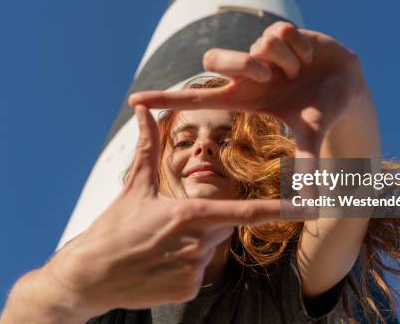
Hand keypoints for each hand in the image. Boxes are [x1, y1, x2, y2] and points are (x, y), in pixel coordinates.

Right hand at [41, 105, 290, 317]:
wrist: (89, 276)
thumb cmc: (112, 228)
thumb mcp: (134, 186)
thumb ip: (147, 145)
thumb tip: (144, 109)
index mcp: (188, 214)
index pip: (245, 211)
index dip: (281, 209)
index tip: (310, 207)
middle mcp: (197, 244)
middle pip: (224, 224)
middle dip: (208, 218)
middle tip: (174, 221)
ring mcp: (193, 270)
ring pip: (212, 248)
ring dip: (195, 242)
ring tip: (160, 244)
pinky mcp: (187, 290)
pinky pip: (199, 272)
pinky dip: (185, 265)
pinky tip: (159, 263)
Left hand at [128, 22, 362, 157]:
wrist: (347, 83)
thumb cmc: (322, 110)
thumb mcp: (311, 133)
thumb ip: (308, 164)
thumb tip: (311, 202)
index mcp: (242, 98)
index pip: (194, 100)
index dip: (165, 100)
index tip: (133, 102)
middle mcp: (245, 74)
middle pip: (211, 59)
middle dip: (242, 65)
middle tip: (272, 78)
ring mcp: (258, 52)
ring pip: (254, 46)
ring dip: (284, 62)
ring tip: (300, 71)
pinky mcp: (276, 32)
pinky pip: (279, 33)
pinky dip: (300, 48)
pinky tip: (308, 56)